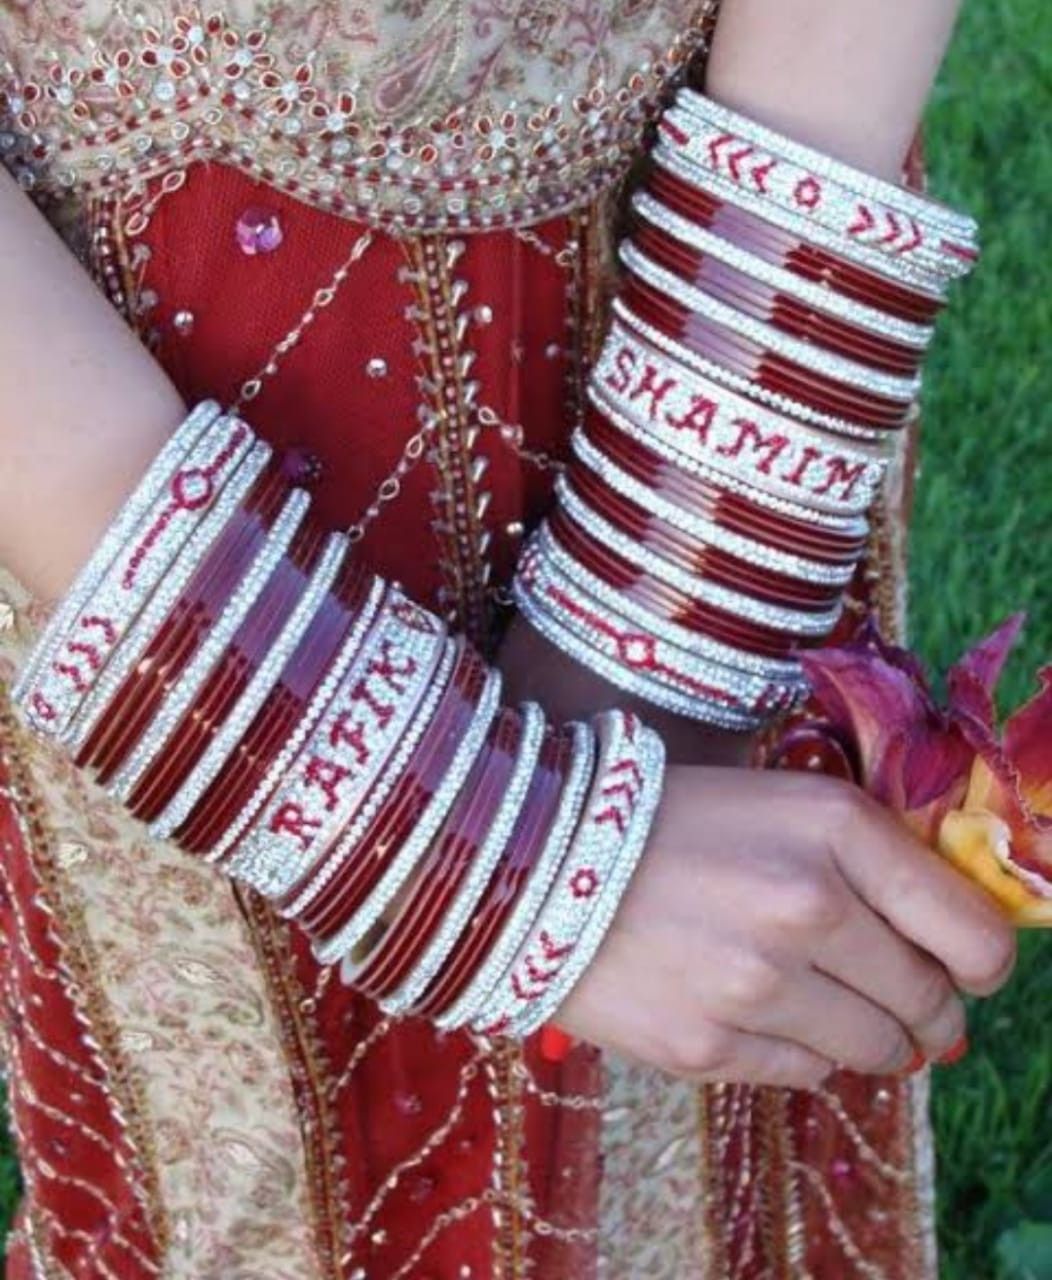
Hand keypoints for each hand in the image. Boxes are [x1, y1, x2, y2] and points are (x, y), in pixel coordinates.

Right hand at [556, 766, 1016, 1088]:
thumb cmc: (670, 820)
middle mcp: (806, 906)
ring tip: (825, 1003)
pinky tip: (761, 1012)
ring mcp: (757, 986)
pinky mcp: (708, 1047)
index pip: (973, 933)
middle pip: (930, 1003)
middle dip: (925, 1006)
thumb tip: (950, 945)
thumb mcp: (781, 803)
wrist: (539, 860)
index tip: (964, 966)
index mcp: (833, 827)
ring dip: (869, 1035)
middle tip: (897, 995)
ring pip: (875, 1050)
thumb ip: (871, 859)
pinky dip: (801, 1051)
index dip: (982, 960)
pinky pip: (806, 1075)